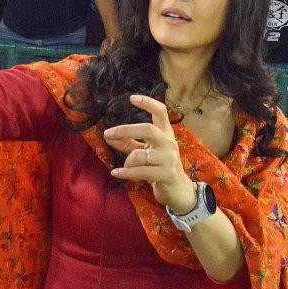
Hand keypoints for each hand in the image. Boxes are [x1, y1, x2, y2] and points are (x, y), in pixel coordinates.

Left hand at [105, 95, 194, 210]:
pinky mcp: (167, 174)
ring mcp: (169, 159)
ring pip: (141, 155)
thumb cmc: (161, 167)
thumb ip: (130, 143)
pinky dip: (125, 173)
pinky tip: (116, 173)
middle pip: (149, 129)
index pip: (161, 112)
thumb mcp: (147, 152)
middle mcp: (169, 143)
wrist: (179, 191)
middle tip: (108, 133)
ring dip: (127, 161)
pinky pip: (141, 172)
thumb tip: (109, 136)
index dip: (148, 103)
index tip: (132, 98)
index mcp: (166, 134)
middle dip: (126, 130)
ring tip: (122, 167)